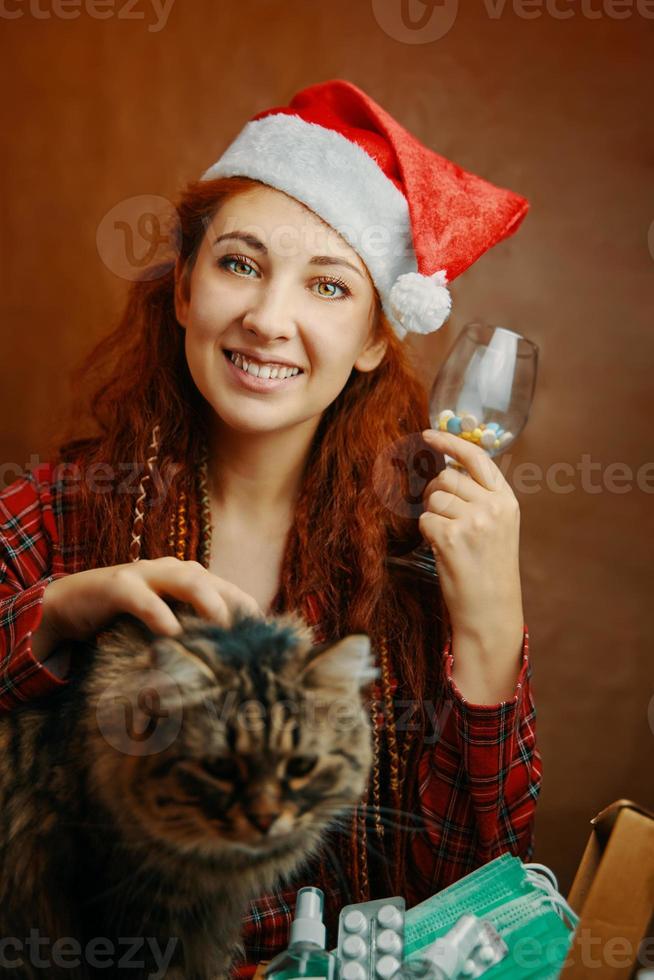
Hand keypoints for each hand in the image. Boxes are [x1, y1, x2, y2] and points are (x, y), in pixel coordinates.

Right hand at [41, 556, 264, 643]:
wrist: (65, 606)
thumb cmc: (121, 620)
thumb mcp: (161, 627)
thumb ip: (188, 636)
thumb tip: (224, 668)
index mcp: (185, 579)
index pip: (226, 589)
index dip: (248, 609)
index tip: (269, 637)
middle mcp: (169, 571)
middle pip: (212, 580)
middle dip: (235, 602)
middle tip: (252, 633)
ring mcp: (143, 574)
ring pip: (185, 579)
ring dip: (207, 601)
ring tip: (222, 626)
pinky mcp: (116, 585)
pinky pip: (141, 596)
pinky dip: (158, 612)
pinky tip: (171, 631)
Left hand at [419, 429, 523, 647]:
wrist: (491, 611)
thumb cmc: (488, 570)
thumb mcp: (497, 528)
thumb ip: (480, 498)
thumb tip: (447, 468)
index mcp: (506, 501)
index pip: (477, 458)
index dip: (450, 442)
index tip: (429, 434)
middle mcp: (493, 507)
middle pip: (447, 476)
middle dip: (435, 492)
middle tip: (442, 517)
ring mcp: (474, 521)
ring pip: (433, 497)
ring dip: (431, 516)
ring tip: (447, 539)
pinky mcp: (453, 537)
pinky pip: (425, 519)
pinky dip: (426, 533)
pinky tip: (442, 550)